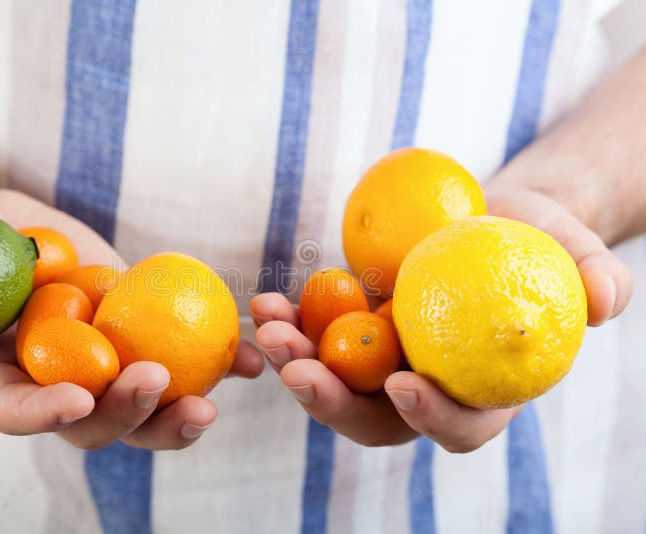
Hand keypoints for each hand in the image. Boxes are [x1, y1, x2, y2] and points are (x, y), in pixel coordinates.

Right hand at [0, 189, 263, 449]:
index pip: (17, 413)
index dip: (44, 415)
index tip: (75, 399)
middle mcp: (53, 382)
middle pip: (96, 423)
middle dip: (132, 416)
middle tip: (164, 386)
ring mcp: (100, 357)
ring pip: (146, 401)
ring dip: (185, 403)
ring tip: (225, 387)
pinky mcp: (136, 325)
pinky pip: (181, 349)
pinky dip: (218, 356)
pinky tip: (251, 354)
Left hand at [251, 188, 631, 452]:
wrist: (486, 217)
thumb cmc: (536, 239)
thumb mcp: (574, 250)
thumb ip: (597, 278)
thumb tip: (604, 301)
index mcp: (481, 390)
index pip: (462, 426)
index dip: (433, 418)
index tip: (403, 386)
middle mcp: (426, 386)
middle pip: (376, 419)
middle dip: (333, 404)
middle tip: (299, 371)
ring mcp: (382, 362)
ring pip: (333, 383)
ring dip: (294, 362)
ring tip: (269, 327)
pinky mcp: (350, 331)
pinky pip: (313, 338)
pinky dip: (289, 324)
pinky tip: (267, 301)